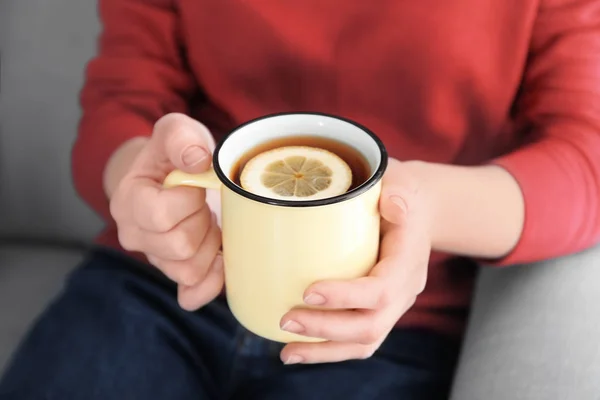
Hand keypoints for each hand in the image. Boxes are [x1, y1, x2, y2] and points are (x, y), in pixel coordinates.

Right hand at [109, 113, 222, 309]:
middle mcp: (135, 236)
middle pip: (179, 246)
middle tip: (204, 204)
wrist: (172, 174)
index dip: (190, 200)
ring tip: (208, 222)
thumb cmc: (174, 155)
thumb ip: (182, 138)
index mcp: (129, 201)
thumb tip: (197, 161)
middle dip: (203, 222)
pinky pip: (193, 294)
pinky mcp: (175, 274)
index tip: (195, 184)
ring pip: (190, 270)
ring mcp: (155, 259)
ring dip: (210, 246)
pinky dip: (212, 282)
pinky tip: (219, 259)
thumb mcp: (176, 131)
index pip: (161, 216)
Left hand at [279, 159, 431, 363]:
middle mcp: (404, 290)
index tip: (308, 291)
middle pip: (371, 326)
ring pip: (364, 342)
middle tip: (286, 320)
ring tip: (287, 352)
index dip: (346, 296)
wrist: (418, 210)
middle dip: (326, 329)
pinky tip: (297, 350)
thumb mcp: (402, 182)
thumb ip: (398, 191)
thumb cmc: (402, 193)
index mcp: (408, 261)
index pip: (382, 290)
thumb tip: (392, 206)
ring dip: (324, 350)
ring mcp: (393, 305)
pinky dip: (328, 350)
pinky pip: (357, 340)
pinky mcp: (378, 311)